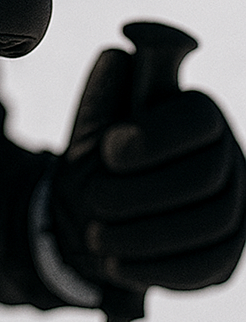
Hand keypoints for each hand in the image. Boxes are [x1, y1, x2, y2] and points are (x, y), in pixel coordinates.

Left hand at [51, 46, 245, 299]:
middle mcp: (228, 159)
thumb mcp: (90, 126)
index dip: (156, 135)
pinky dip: (155, 268)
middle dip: (140, 191)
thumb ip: (104, 92)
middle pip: (203, 176)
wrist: (89, 215)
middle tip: (94, 198)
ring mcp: (234, 210)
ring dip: (142, 234)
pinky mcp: (224, 256)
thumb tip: (119, 54)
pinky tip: (114, 264)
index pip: (198, 119)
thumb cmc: (97, 161)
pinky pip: (205, 267)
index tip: (110, 149)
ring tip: (93, 236)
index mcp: (198, 116)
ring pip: (207, 225)